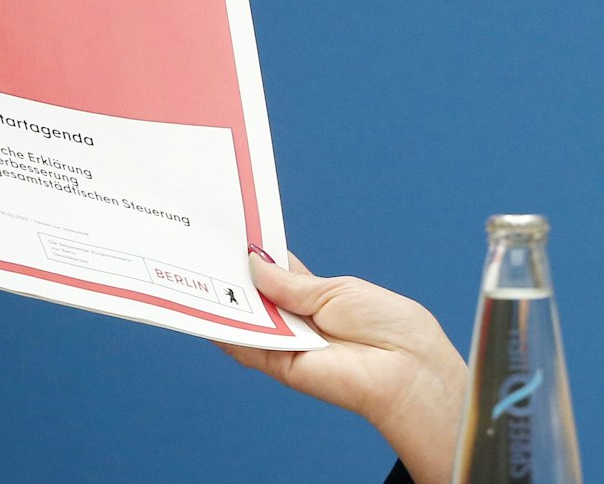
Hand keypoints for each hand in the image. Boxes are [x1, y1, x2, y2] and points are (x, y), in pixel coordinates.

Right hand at [220, 250, 467, 483]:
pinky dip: (226, 330)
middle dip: (233, 277)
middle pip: (256, 298)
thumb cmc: (385, 323)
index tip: (229, 239)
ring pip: (245, 321)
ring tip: (197, 271)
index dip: (255, 259)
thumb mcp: (335, 291)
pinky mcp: (281, 365)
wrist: (406, 366)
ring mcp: (287, 343)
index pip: (276, 276)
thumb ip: (290, 284)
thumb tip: (255, 264)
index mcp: (315, 297)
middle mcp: (297, 322)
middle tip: (202, 252)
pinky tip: (208, 309)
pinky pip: (247, 346)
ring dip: (223, 300)